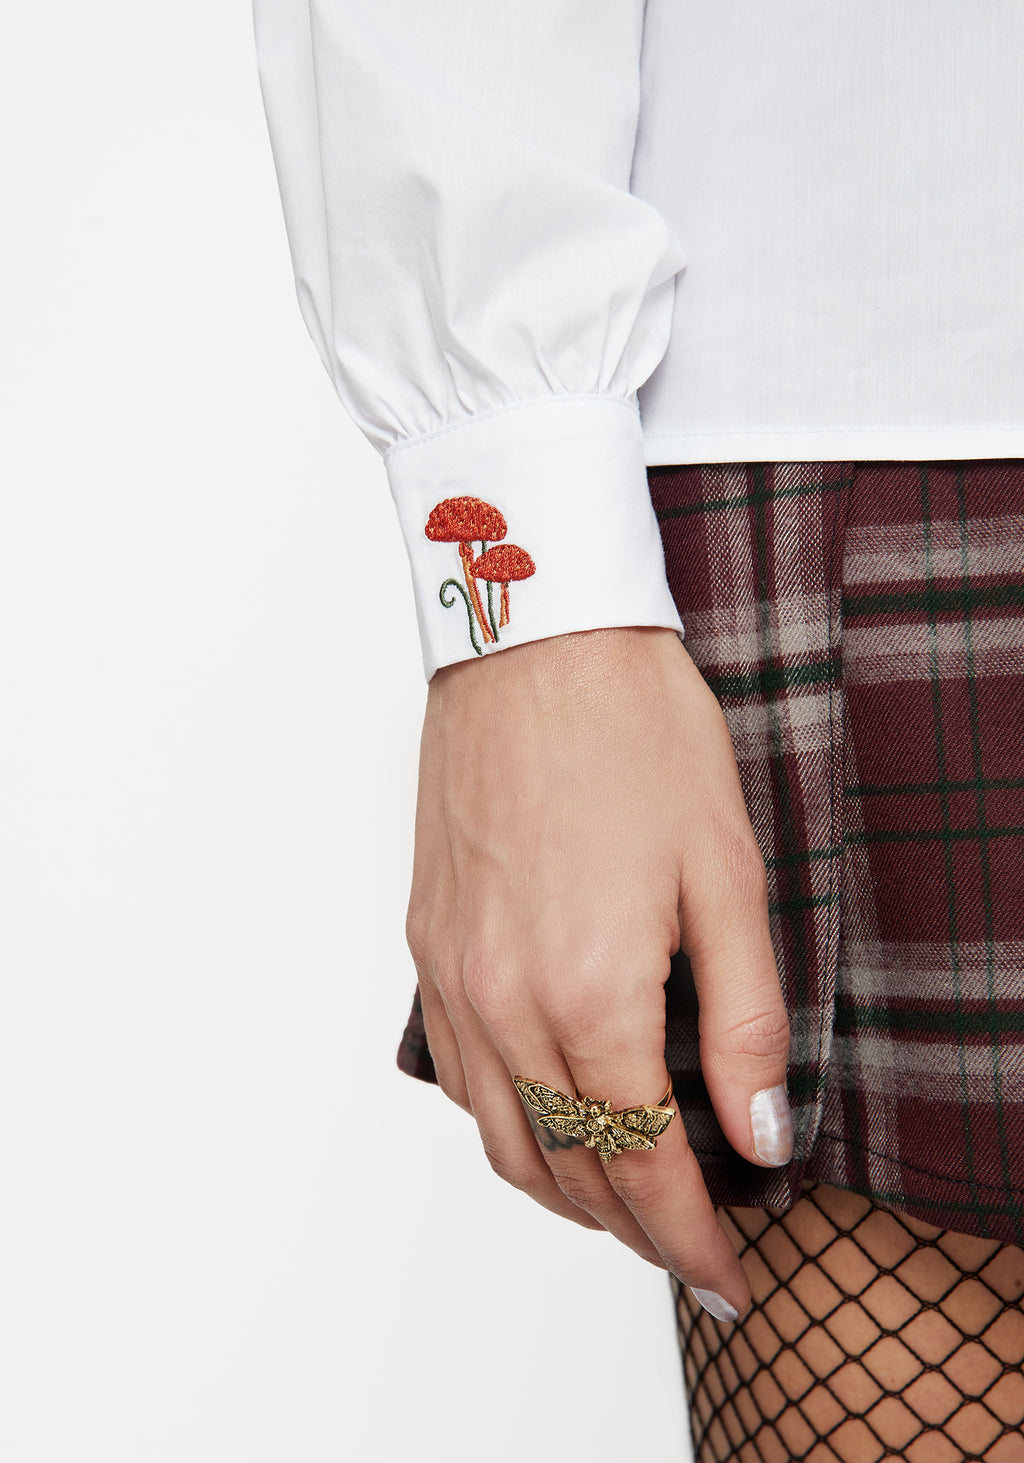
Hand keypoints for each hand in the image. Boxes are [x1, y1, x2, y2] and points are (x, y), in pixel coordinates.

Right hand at [405, 627, 791, 1319]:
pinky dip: (503, 1125)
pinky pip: (454, 1072)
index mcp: (589, 991)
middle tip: (688, 1246)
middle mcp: (503, 1000)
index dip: (691, 1237)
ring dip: (563, 1191)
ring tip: (622, 1203)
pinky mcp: (427, 941)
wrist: (535, 642)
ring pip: (497, 1137)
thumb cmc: (636, 736)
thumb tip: (757, 1135)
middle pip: (566, 1168)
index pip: (642, 1164)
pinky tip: (544, 1112)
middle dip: (634, 1229)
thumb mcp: (728, 875)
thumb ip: (744, 1020)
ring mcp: (453, 974)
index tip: (729, 1275)